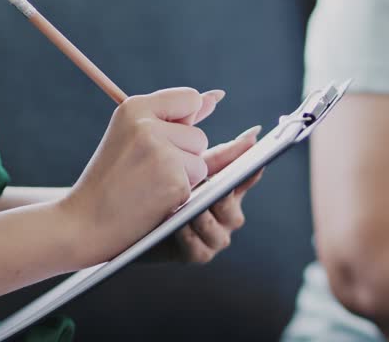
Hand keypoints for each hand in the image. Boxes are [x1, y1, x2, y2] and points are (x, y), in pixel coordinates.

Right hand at [60, 87, 224, 267]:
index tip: (159, 141)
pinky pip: (197, 184)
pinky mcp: (173, 180)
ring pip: (200, 161)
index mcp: (134, 106)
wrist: (83, 222)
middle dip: (182, 156)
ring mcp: (161, 153)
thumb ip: (176, 116)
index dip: (183, 122)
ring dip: (183, 177)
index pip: (190, 98)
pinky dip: (179, 195)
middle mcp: (147, 125)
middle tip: (145, 170)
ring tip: (149, 185)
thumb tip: (216, 96)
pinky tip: (152, 200)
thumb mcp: (134, 136)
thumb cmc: (110, 179)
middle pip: (199, 135)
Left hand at [144, 125, 264, 263]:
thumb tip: (254, 133)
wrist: (132, 220)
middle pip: (234, 213)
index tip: (255, 163)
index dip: (252, 174)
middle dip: (223, 203)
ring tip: (192, 210)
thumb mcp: (191, 168)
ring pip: (219, 233)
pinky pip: (199, 250)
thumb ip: (222, 155)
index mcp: (228, 192)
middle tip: (215, 191)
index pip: (246, 181)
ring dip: (204, 221)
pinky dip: (190, 238)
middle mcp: (226, 217)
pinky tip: (178, 226)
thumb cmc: (166, 188)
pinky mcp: (196, 254)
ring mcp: (213, 238)